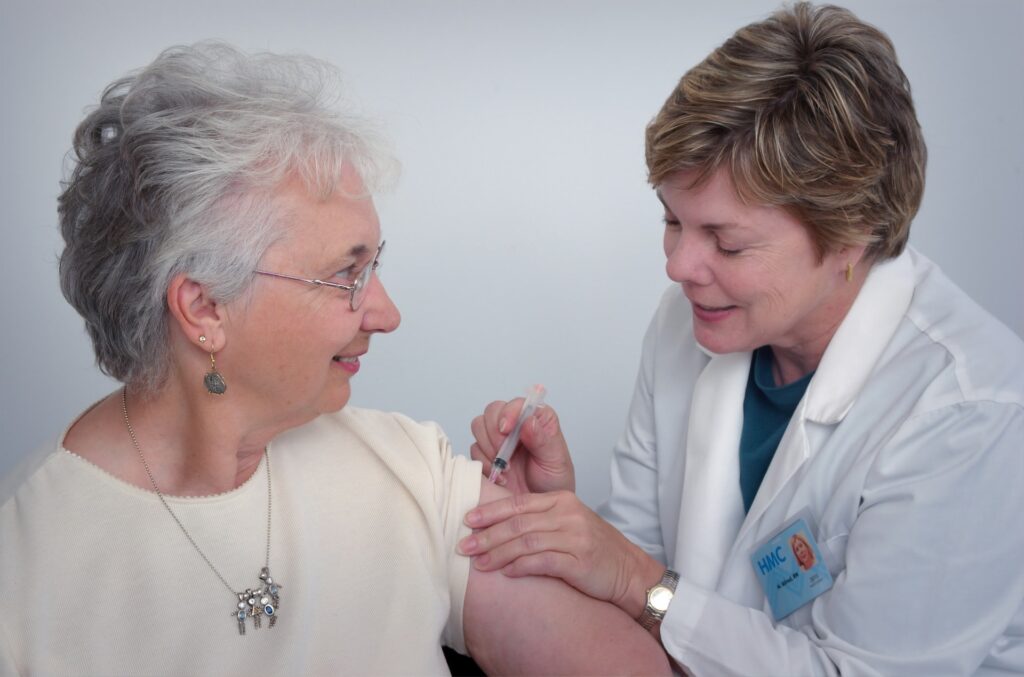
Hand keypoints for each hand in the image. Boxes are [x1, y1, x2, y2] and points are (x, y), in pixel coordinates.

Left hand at [458, 491, 663, 617]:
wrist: (628, 571)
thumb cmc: (593, 549)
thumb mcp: (566, 524)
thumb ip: (537, 520)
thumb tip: (496, 526)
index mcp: (562, 500)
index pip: (518, 503)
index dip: (490, 511)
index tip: (467, 520)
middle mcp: (568, 514)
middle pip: (518, 522)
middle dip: (487, 534)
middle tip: (464, 545)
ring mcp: (575, 537)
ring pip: (526, 542)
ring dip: (498, 553)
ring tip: (479, 564)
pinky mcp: (579, 561)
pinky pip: (542, 562)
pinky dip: (520, 567)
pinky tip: (506, 573)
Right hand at [470, 398, 574, 493]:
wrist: (540, 511)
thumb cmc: (554, 482)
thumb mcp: (556, 461)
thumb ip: (543, 440)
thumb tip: (529, 421)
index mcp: (537, 419)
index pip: (517, 404)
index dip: (509, 412)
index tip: (507, 429)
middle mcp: (516, 425)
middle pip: (493, 411)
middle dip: (495, 432)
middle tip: (504, 453)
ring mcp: (499, 439)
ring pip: (479, 426)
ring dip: (488, 447)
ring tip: (506, 468)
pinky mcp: (486, 454)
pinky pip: (474, 450)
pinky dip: (484, 463)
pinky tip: (500, 476)